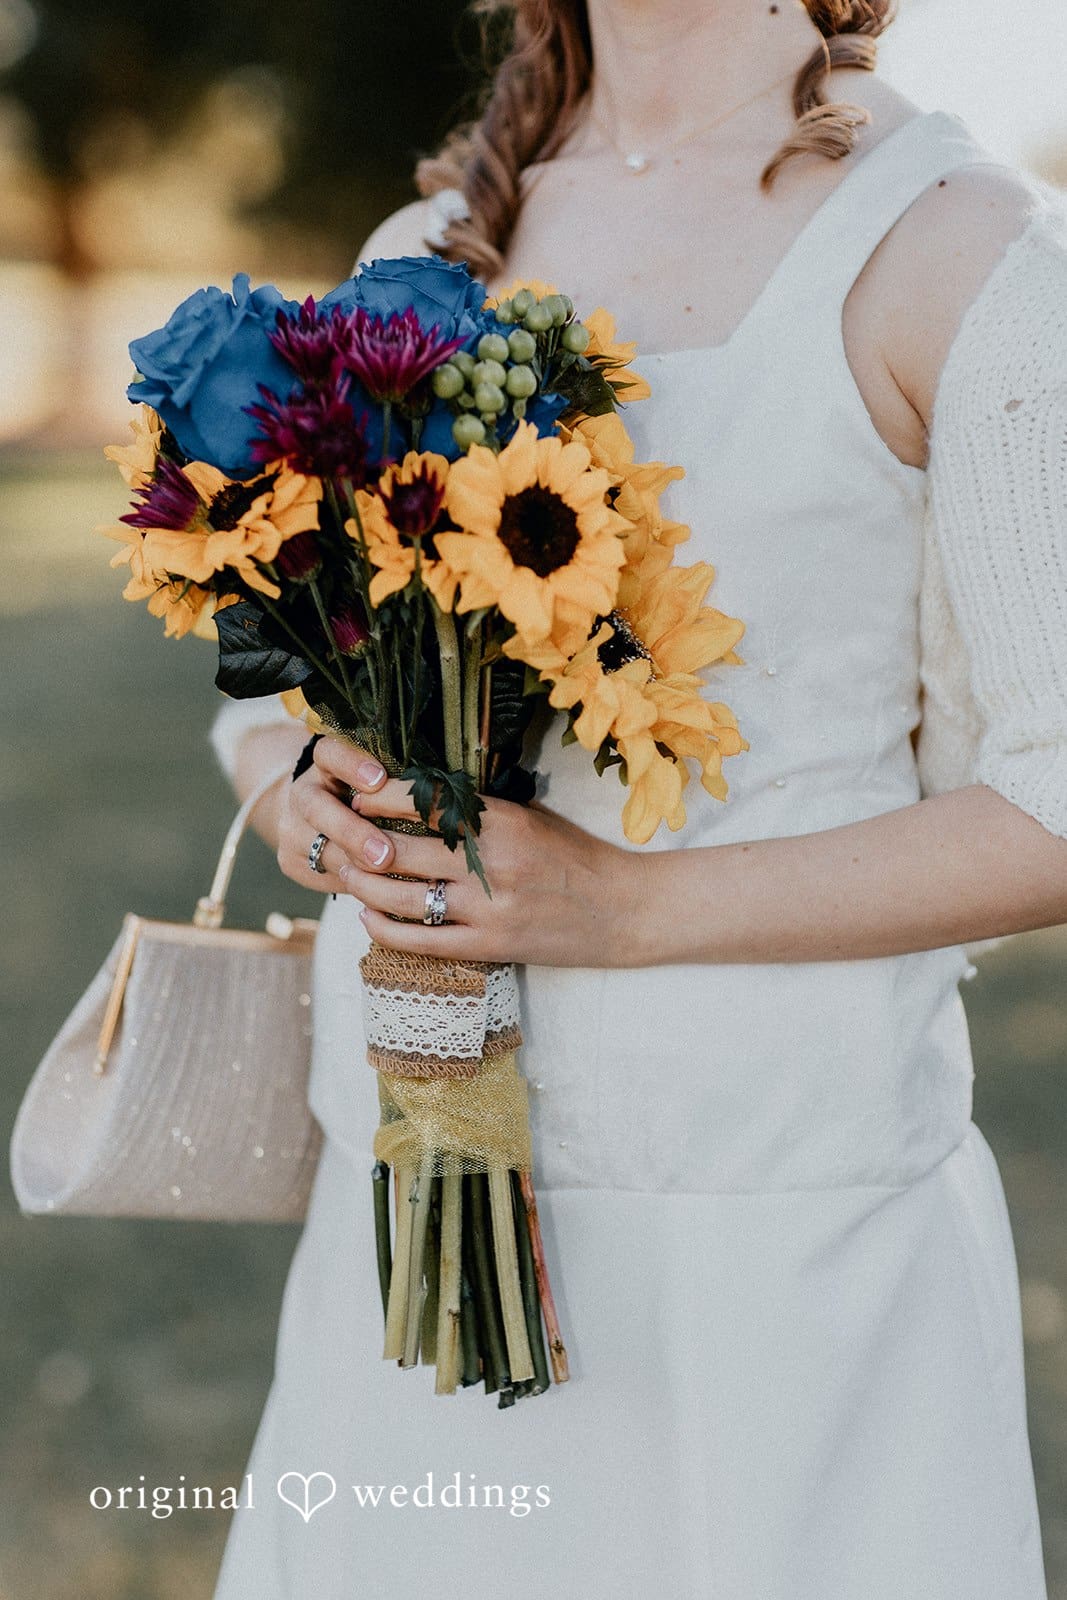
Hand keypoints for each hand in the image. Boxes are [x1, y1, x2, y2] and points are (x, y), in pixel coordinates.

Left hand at [279, 734, 649, 966]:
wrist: (623, 910)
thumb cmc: (577, 858)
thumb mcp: (532, 818)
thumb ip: (481, 811)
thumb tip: (420, 798)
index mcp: (502, 822)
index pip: (425, 803)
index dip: (380, 799)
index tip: (358, 796)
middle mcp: (492, 863)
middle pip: (401, 851)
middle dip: (360, 844)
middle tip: (338, 837)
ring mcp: (489, 909)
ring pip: (403, 899)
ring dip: (365, 887)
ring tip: (347, 876)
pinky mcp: (491, 946)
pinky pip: (422, 942)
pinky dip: (385, 930)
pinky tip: (368, 919)